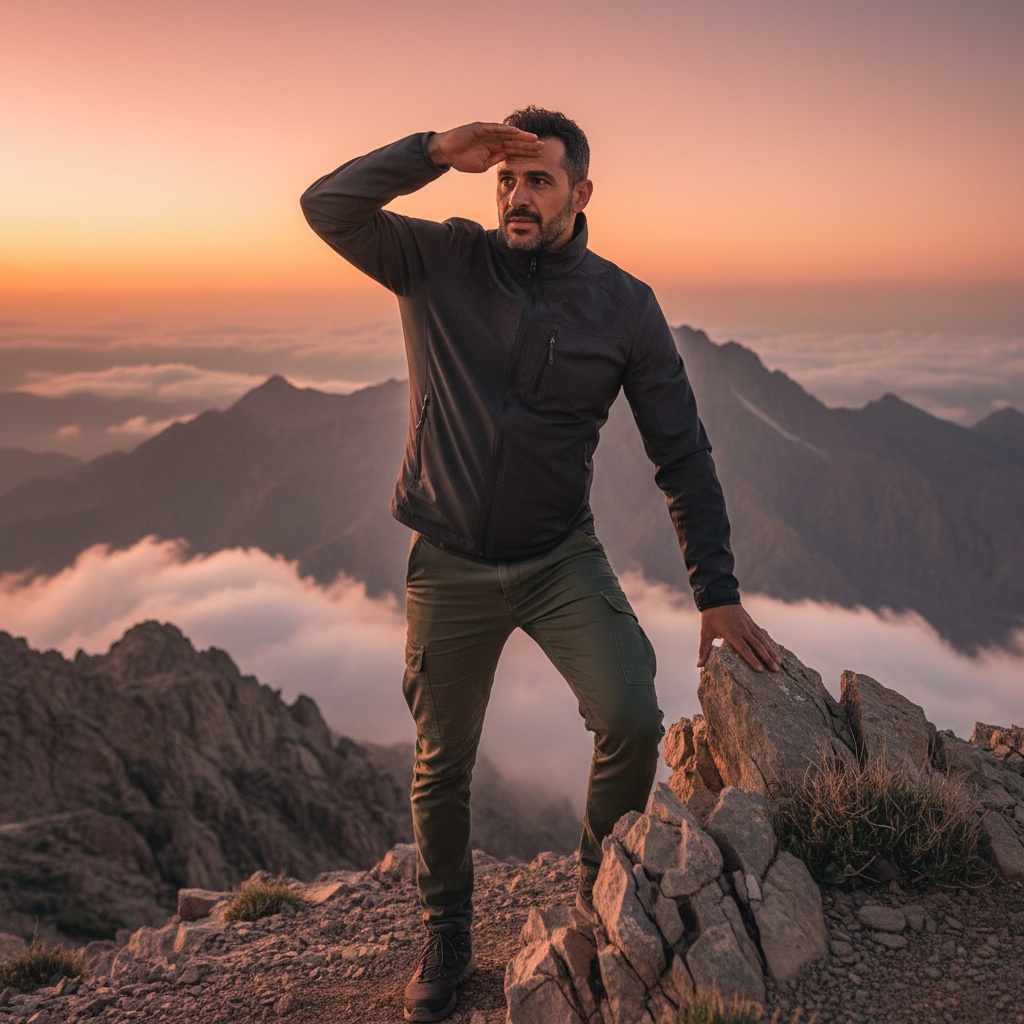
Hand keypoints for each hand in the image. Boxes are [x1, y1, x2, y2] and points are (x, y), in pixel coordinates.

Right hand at [428, 122, 542, 173]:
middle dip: (528, 145)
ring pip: (508, 134)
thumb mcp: (482, 166)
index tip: (539, 156)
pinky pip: (496, 128)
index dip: (526, 153)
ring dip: (521, 136)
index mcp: (496, 149)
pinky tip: (516, 132)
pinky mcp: (481, 128)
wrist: (446, 152)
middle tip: (543, 147)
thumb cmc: (462, 159)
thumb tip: (506, 158)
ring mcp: (489, 133)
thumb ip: (494, 161)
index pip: (515, 151)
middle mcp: (495, 140)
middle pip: (515, 142)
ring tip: (533, 139)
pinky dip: (505, 129)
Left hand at [697, 603, 780, 672]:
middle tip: (775, 670)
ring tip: (779, 663)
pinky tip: (774, 650)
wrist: (719, 596)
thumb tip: (699, 666)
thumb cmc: (711, 617)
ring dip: (772, 651)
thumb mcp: (705, 633)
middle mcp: (743, 630)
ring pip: (763, 640)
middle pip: (758, 646)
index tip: (760, 670)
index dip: (752, 660)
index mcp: (732, 634)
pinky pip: (762, 634)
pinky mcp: (751, 622)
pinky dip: (769, 642)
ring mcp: (749, 625)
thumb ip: (704, 650)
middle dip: (767, 659)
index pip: (744, 649)